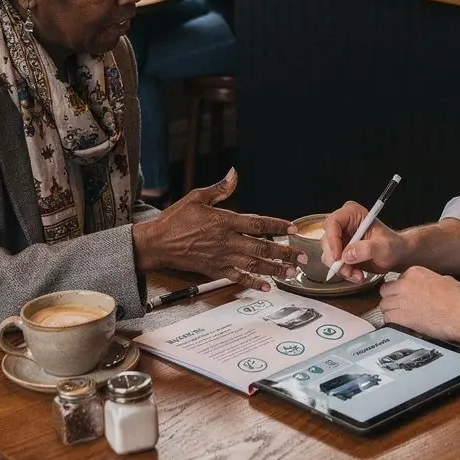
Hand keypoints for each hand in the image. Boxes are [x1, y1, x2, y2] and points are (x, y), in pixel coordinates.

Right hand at [132, 168, 299, 289]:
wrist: (157, 243)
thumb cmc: (176, 219)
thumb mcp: (197, 197)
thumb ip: (220, 188)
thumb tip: (234, 173)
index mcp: (225, 221)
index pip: (258, 224)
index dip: (277, 226)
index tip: (293, 229)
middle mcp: (227, 241)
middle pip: (262, 248)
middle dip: (284, 253)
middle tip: (302, 258)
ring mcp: (221, 257)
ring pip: (254, 265)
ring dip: (275, 269)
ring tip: (292, 273)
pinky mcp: (214, 270)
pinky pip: (238, 277)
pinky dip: (253, 282)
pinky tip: (267, 286)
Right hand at [321, 199, 406, 282]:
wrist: (396, 256)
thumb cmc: (393, 246)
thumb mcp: (384, 247)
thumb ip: (368, 249)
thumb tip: (348, 255)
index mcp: (353, 213)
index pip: (333, 223)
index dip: (333, 240)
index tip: (339, 257)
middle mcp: (343, 223)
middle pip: (327, 240)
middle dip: (336, 259)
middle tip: (350, 271)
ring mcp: (340, 237)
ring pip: (328, 254)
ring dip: (341, 268)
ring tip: (358, 275)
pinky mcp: (339, 250)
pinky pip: (333, 263)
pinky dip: (343, 271)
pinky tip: (356, 274)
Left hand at [379, 265, 459, 340]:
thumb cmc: (458, 300)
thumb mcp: (445, 280)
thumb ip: (431, 279)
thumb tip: (430, 284)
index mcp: (415, 272)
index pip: (398, 279)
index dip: (401, 289)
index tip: (407, 296)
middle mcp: (405, 284)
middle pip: (386, 290)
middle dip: (392, 298)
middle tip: (400, 306)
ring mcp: (401, 300)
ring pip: (383, 305)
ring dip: (390, 311)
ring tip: (400, 316)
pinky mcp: (401, 317)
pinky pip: (387, 318)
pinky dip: (391, 322)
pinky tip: (400, 324)